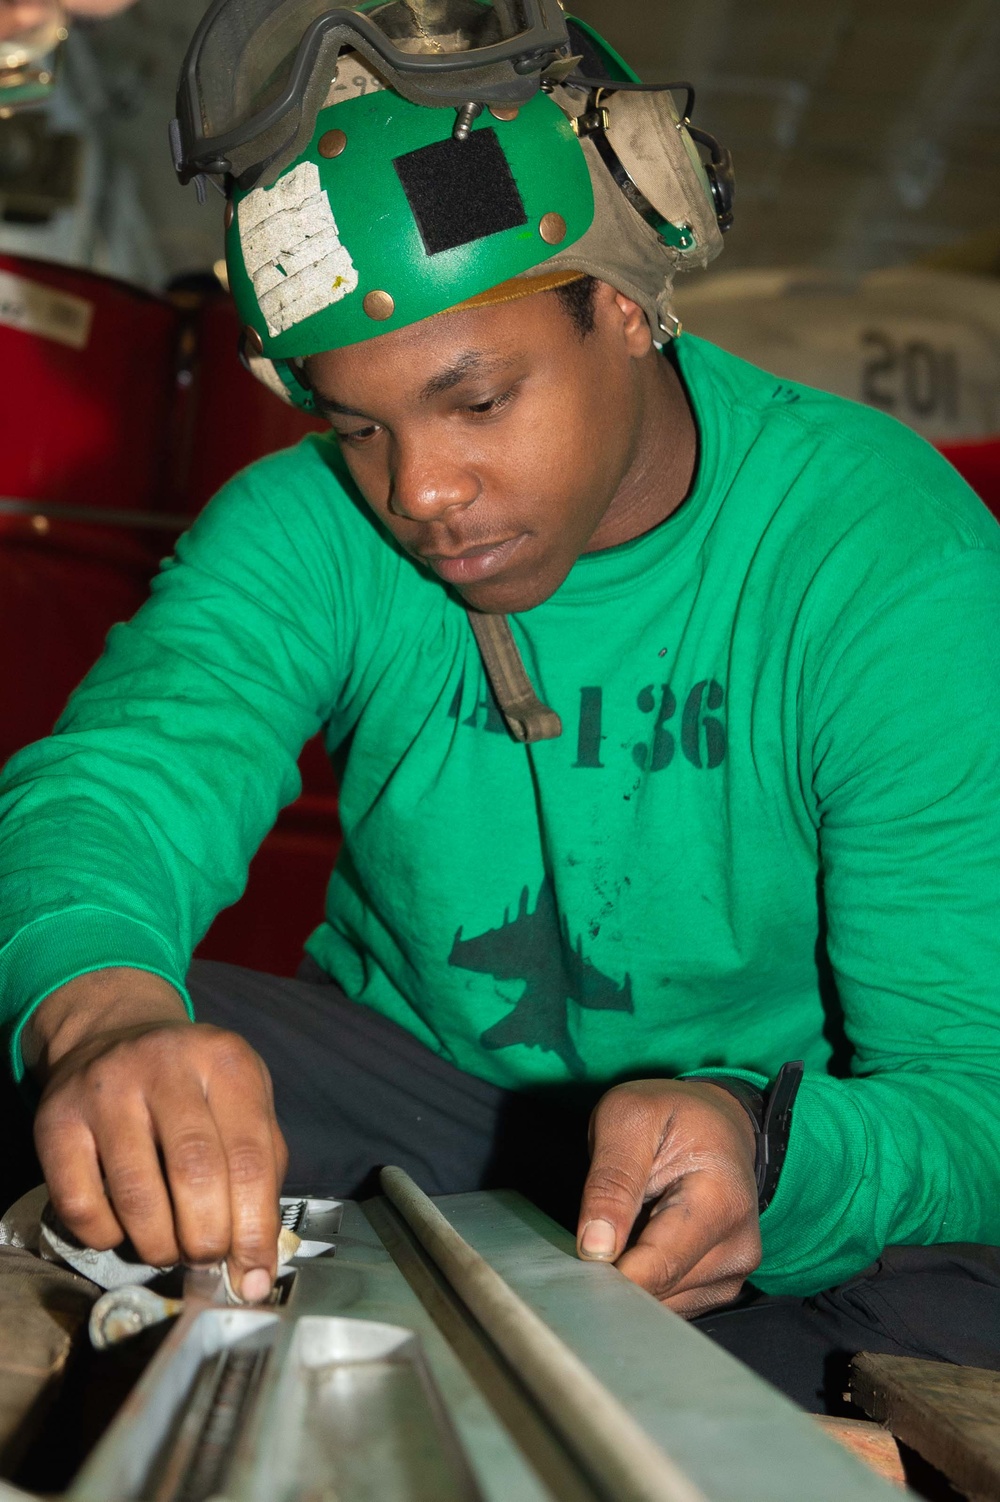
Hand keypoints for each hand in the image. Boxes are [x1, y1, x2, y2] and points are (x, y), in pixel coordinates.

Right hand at [27, 969, 287, 1301]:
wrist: (114, 1036)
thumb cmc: (193, 1086)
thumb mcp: (242, 1102)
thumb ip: (262, 1171)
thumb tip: (257, 1262)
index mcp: (226, 1061)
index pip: (251, 1158)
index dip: (255, 1229)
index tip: (254, 1274)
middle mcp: (165, 1066)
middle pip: (196, 1174)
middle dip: (207, 1239)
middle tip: (207, 1260)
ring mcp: (106, 1090)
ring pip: (137, 1195)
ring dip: (159, 1245)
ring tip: (170, 1250)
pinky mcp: (56, 1120)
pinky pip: (81, 1204)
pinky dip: (107, 1236)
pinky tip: (122, 1230)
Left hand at [576, 1079, 760, 1314]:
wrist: (718, 1123)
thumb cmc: (673, 1115)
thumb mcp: (628, 1118)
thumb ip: (611, 1180)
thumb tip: (595, 1247)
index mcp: (720, 1201)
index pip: (657, 1266)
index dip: (608, 1270)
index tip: (578, 1256)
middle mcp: (736, 1247)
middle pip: (656, 1289)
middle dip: (614, 1271)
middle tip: (596, 1226)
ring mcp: (731, 1272)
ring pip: (658, 1303)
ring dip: (629, 1275)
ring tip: (627, 1225)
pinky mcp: (718, 1286)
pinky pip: (667, 1303)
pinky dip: (643, 1281)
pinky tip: (641, 1243)